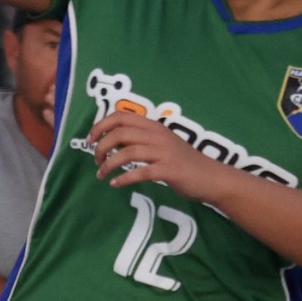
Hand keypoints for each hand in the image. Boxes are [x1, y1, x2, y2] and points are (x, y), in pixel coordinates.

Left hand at [85, 109, 230, 200]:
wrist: (211, 177)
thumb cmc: (183, 162)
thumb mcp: (162, 144)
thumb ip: (141, 140)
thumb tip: (113, 141)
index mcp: (154, 126)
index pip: (121, 116)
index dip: (101, 125)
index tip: (90, 139)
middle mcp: (157, 135)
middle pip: (120, 133)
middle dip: (101, 147)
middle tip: (96, 161)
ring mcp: (164, 152)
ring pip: (127, 153)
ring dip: (109, 165)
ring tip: (101, 175)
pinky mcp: (169, 170)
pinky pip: (141, 172)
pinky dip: (124, 178)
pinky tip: (115, 184)